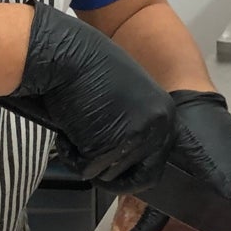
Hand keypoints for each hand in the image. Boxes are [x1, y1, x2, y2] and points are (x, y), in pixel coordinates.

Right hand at [0, 2, 175, 192]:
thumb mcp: (126, 97)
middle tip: (88, 156)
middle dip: (110, 170)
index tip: (110, 165)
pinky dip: (71, 155)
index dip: (129, 168)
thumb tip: (128, 155)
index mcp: (166, 115)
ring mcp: (137, 138)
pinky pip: (87, 169)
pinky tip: (66, 130)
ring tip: (74, 129)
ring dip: (87, 159)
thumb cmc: (86, 69)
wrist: (64, 54)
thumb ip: (134, 123)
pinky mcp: (111, 148)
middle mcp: (160, 128)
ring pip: (109, 175)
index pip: (155, 163)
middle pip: (138, 176)